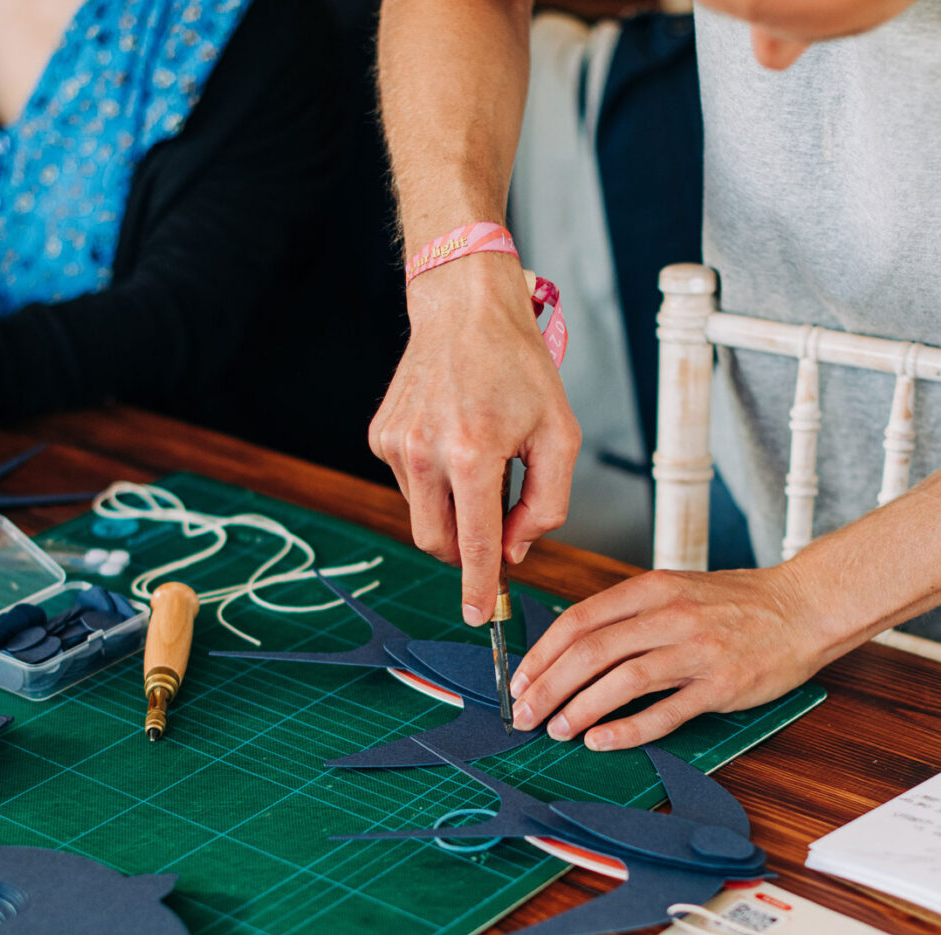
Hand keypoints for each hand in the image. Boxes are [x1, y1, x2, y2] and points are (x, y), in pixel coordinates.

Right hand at [370, 250, 579, 624]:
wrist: (464, 311)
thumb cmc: (518, 368)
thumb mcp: (560, 434)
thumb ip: (547, 503)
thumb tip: (515, 550)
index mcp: (473, 453)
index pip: (477, 542)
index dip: (480, 587)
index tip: (481, 618)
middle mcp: (425, 452)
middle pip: (439, 543)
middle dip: (467, 553)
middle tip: (497, 530)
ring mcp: (396, 445)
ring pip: (424, 515)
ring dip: (453, 509)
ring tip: (480, 461)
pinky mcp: (380, 437)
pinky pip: (410, 486)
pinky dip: (435, 482)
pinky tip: (453, 441)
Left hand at [509, 566, 831, 750]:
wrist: (804, 608)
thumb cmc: (738, 603)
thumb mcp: (677, 589)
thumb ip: (629, 614)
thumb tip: (573, 646)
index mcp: (653, 589)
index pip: (580, 621)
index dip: (542, 654)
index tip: (520, 680)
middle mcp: (671, 616)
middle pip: (592, 652)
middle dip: (549, 687)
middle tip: (526, 714)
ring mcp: (697, 650)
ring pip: (623, 681)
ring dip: (580, 708)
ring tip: (557, 729)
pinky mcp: (721, 685)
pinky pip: (665, 712)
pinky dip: (628, 729)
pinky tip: (601, 740)